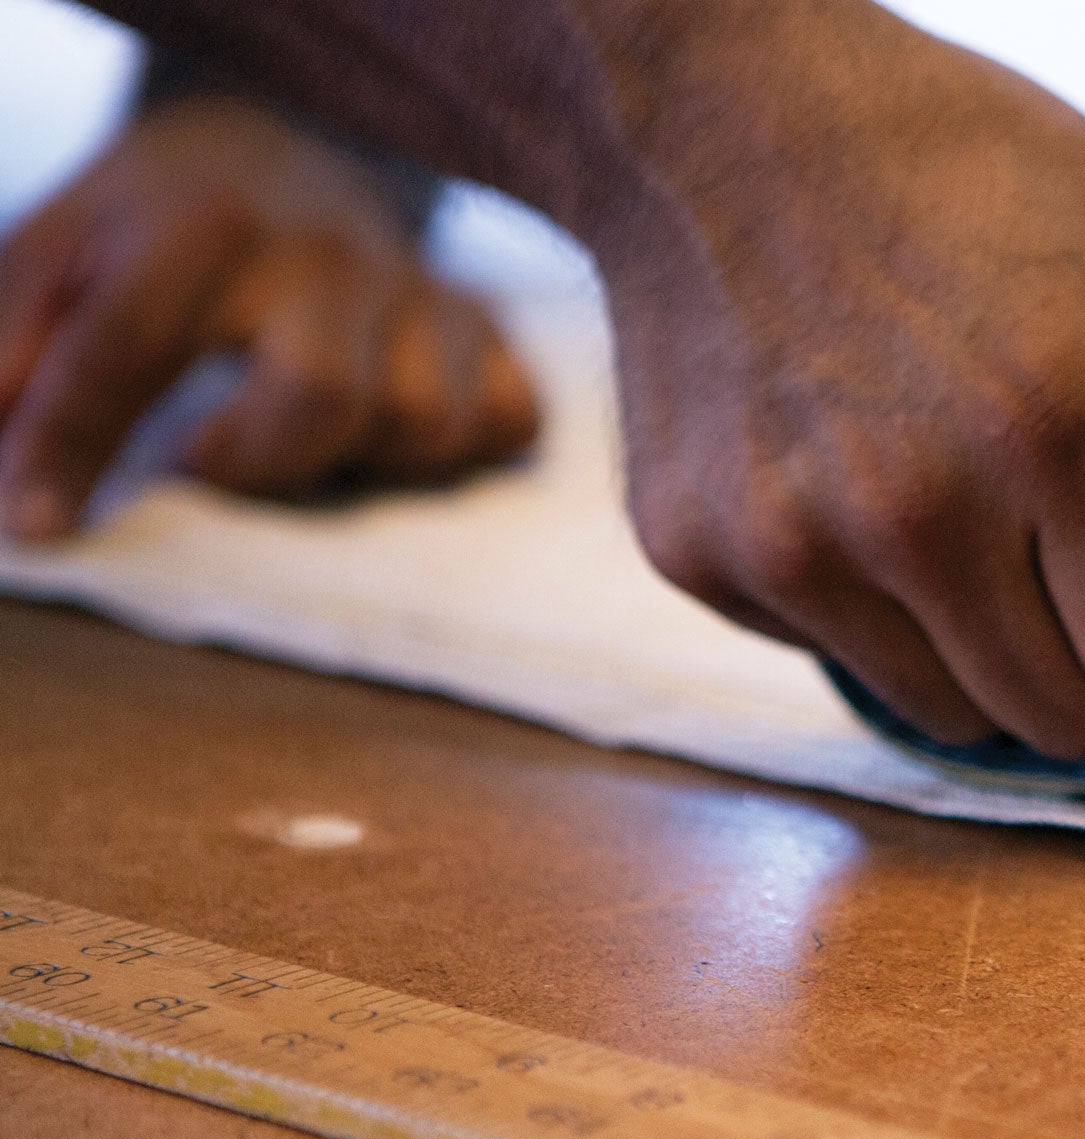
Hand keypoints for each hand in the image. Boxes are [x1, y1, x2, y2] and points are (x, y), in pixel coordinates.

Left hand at [0, 94, 537, 539]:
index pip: (130, 347)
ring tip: (300, 436)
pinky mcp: (488, 328)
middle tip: (201, 461)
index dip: (70, 445)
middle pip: (318, 398)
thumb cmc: (156, 222)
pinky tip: (392, 432)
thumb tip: (5, 471)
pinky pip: (506, 421)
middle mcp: (329, 254)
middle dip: (251, 461)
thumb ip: (12, 344)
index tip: (36, 523)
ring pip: (425, 423)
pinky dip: (455, 447)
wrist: (287, 141)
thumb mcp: (57, 252)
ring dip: (359, 456)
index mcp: (204, 221)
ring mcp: (421, 292)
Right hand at [583, 11, 1084, 758]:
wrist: (714, 114)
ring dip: (1001, 654)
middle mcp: (922, 510)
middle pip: (1072, 720)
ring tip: (994, 528)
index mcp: (1062, 426)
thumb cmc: (959, 162)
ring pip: (956, 716)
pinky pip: (843, 663)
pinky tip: (876, 498)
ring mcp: (799, 547)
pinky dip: (884, 618)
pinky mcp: (705, 560)